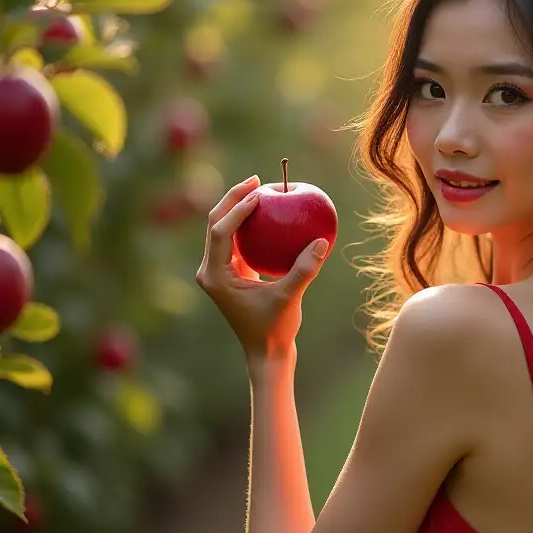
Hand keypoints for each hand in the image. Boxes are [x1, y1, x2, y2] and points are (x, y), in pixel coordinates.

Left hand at [195, 175, 331, 361]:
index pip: (220, 232)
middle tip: (256, 180)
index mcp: (214, 276)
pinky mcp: (231, 273)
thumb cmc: (274, 330)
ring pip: (224, 229)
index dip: (236, 210)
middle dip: (233, 199)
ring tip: (261, 188)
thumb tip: (322, 240)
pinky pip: (239, 241)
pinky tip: (271, 214)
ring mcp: (219, 271)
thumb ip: (304, 270)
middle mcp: (210, 270)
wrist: (265, 352)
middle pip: (216, 223)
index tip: (259, 195)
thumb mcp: (290, 299)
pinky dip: (251, 226)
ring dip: (239, 208)